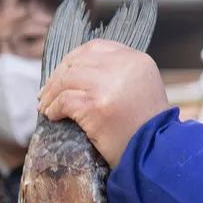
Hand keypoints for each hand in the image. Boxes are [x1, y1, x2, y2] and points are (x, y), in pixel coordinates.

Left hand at [38, 40, 169, 166]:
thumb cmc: (147, 129)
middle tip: (47, 92)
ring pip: (67, 79)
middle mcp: (124, 67)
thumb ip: (120, 75)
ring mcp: (109, 86)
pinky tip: (52, 115)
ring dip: (51, 93)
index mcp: (137, 60)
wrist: (157, 155)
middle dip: (58, 77)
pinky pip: (64, 100)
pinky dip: (53, 108)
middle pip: (78, 61)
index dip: (73, 59)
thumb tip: (79, 73)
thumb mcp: (142, 89)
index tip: (62, 73)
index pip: (96, 48)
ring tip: (45, 105)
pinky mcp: (96, 106)